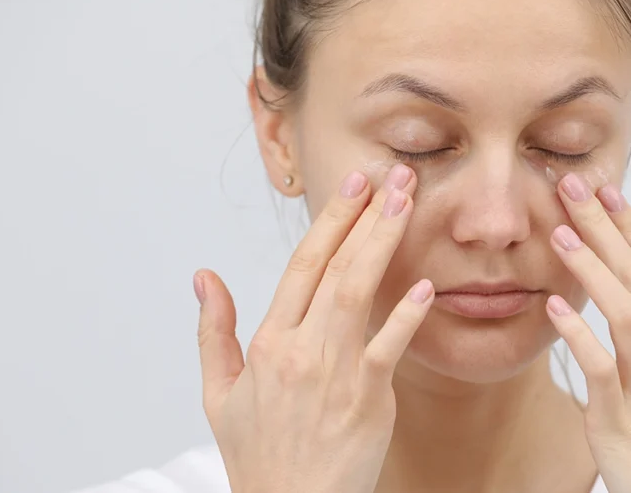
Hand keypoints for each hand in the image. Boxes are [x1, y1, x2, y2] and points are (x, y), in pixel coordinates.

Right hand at [194, 165, 430, 492]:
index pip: (301, 265)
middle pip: (335, 267)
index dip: (331, 220)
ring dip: (385, 242)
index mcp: (269, 343)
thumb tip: (204, 277)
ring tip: (406, 201)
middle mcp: (302, 349)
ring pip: (360, 292)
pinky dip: (407, 315)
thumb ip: (214, 330)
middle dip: (365, 215)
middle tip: (391, 174)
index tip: (353, 185)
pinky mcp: (369, 398)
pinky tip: (426, 284)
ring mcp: (337, 371)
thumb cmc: (258, 455)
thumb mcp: (219, 393)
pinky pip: (390, 348)